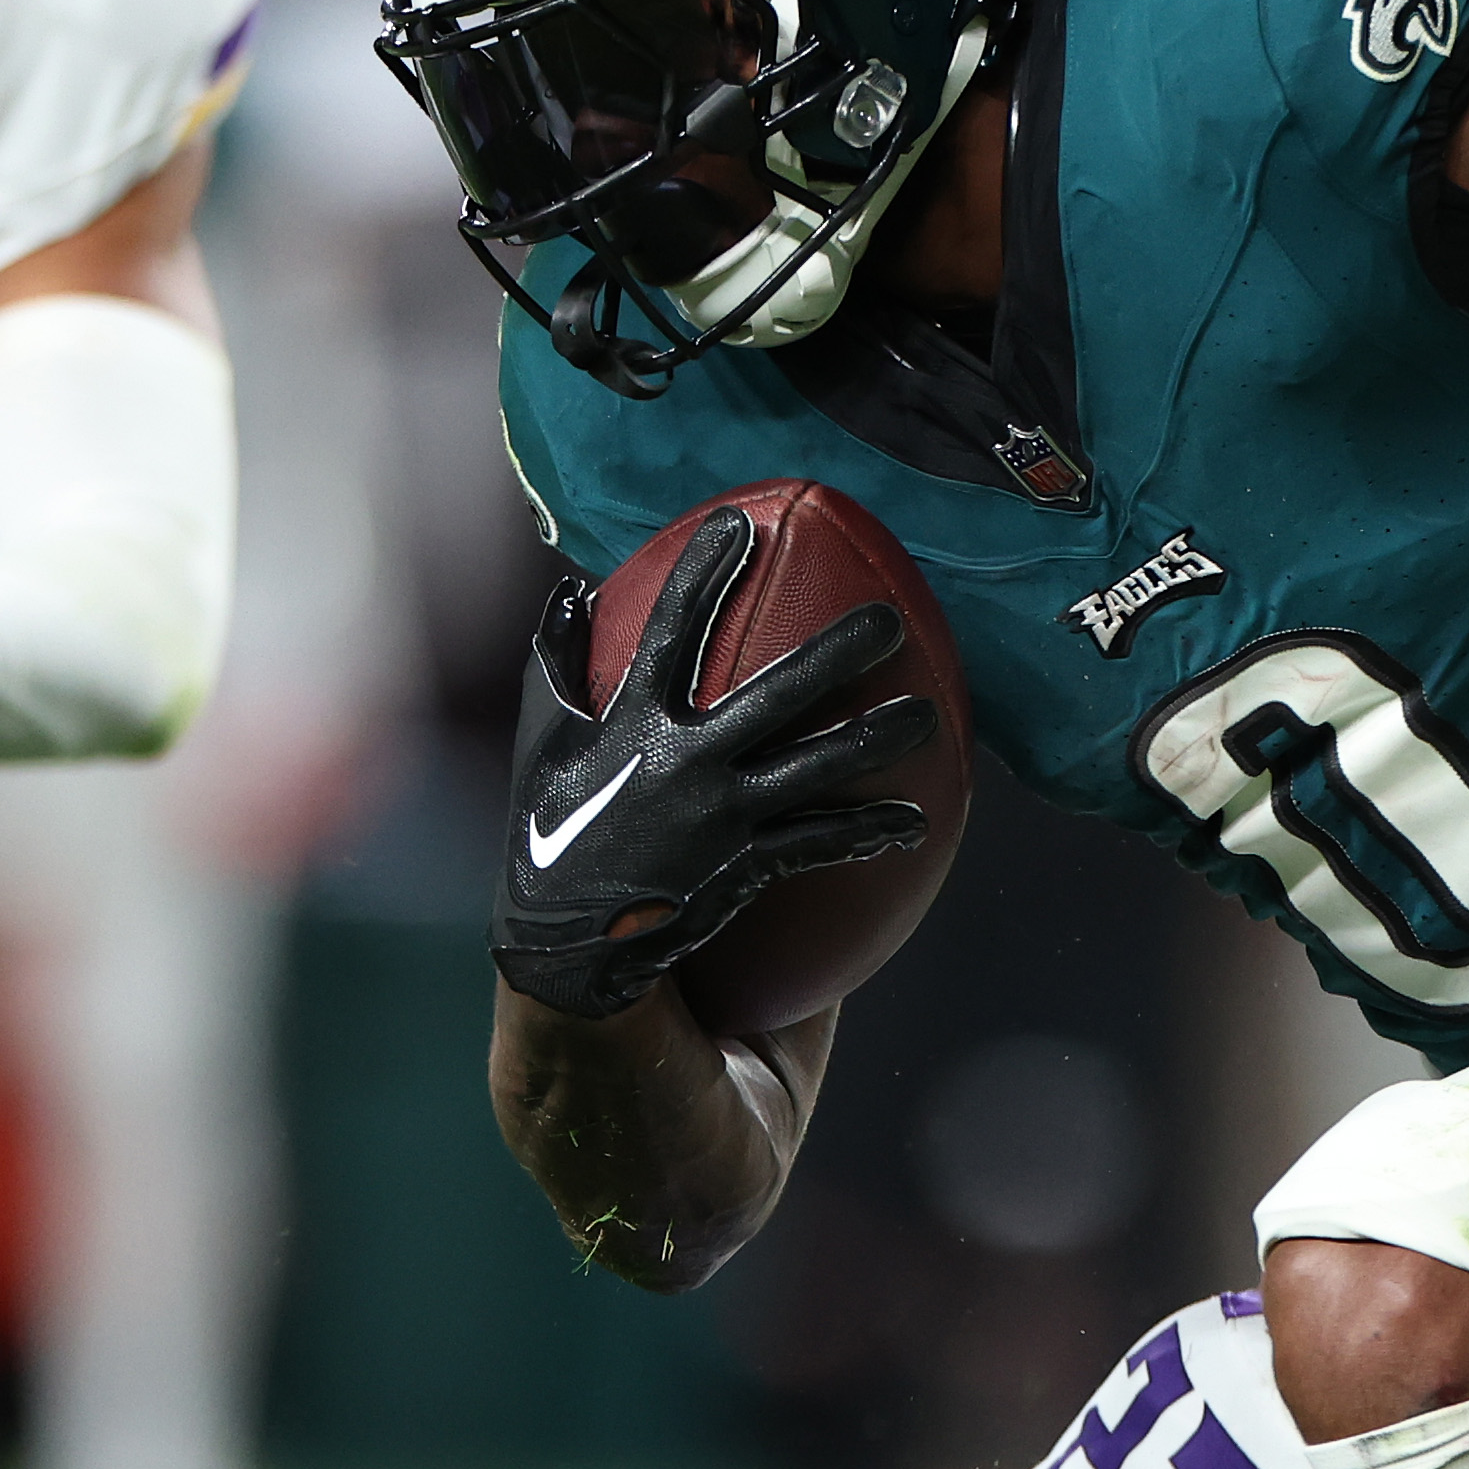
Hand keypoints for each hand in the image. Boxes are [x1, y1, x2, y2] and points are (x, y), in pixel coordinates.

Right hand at [493, 504, 935, 1020]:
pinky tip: (913, 822)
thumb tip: (573, 590)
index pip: (671, 630)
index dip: (703, 574)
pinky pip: (818, 844)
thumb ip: (557, 663)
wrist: (563, 943)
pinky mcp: (742, 867)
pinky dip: (865, 832)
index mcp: (631, 719)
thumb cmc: (551, 828)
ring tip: (928, 717)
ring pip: (816, 770)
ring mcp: (719, 816)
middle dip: (839, 654)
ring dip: (877, 742)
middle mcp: (683, 761)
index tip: (738, 525)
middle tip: (890, 622)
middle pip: (776, 694)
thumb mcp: (540, 741)